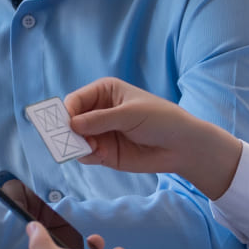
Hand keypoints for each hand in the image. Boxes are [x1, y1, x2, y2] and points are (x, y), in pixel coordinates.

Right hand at [64, 78, 242, 198]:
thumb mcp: (130, 114)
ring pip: (75, 139)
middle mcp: (98, 111)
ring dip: (78, 145)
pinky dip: (87, 156)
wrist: (182, 146)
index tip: (66, 125)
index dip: (67, 112)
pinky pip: (86, 155)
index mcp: (104, 92)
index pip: (75, 100)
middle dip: (68, 131)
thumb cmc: (161, 120)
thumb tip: (71, 125)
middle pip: (71, 120)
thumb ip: (100, 120)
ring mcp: (100, 133)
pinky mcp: (105, 152)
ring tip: (92, 149)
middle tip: (69, 140)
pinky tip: (100, 155)